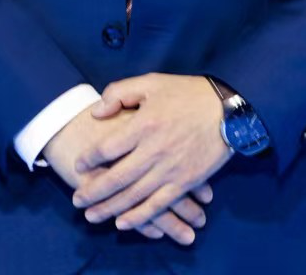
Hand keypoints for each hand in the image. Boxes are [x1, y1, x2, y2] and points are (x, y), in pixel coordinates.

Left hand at [71, 73, 233, 231]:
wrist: (228, 110)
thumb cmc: (188, 93)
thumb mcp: (151, 82)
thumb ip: (119, 93)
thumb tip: (96, 113)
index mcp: (143, 125)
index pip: (107, 148)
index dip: (89, 158)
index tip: (79, 164)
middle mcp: (153, 151)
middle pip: (116, 178)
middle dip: (93, 192)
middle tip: (77, 200)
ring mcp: (169, 170)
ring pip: (133, 196)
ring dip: (110, 209)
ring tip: (92, 216)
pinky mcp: (185, 182)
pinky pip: (158, 205)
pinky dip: (140, 217)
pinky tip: (124, 223)